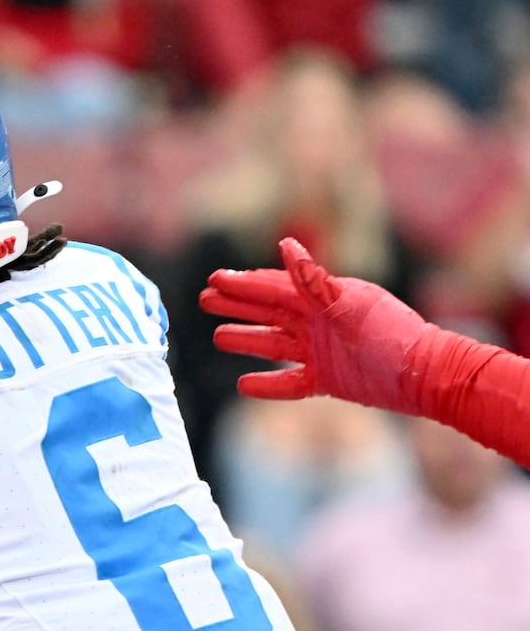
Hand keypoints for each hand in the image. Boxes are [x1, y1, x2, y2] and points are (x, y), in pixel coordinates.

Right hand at [201, 236, 430, 412]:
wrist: (425, 377)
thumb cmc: (391, 336)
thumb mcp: (349, 305)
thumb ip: (313, 279)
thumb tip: (285, 245)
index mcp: (322, 300)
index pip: (274, 288)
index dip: (243, 284)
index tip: (215, 278)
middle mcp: (318, 323)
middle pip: (268, 311)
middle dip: (237, 305)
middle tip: (205, 299)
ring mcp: (321, 352)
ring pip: (273, 344)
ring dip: (246, 340)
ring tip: (219, 336)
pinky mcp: (327, 380)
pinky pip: (289, 383)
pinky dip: (267, 385)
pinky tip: (243, 384)